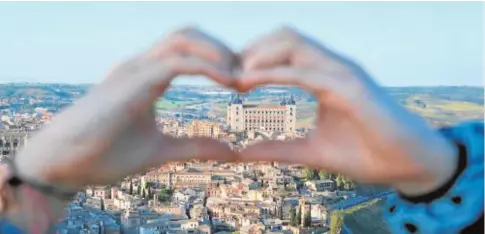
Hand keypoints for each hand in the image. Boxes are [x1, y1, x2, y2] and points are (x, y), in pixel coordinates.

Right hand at [13, 27, 237, 190]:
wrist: (64, 165)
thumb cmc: (104, 154)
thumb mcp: (161, 151)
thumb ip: (194, 147)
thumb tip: (229, 151)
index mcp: (149, 77)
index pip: (189, 50)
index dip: (219, 58)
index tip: (242, 81)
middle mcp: (143, 66)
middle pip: (189, 33)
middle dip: (222, 47)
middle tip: (246, 74)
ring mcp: (136, 69)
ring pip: (184, 38)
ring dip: (218, 51)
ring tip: (240, 77)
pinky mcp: (132, 81)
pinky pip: (176, 61)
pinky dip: (207, 67)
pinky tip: (228, 82)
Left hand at [236, 27, 457, 194]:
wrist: (407, 165)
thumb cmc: (366, 153)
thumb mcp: (311, 151)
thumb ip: (278, 148)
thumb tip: (242, 153)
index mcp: (323, 77)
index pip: (282, 52)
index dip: (251, 60)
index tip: (226, 79)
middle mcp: (332, 67)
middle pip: (283, 36)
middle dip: (250, 50)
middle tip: (225, 75)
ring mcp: (342, 72)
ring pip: (293, 42)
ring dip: (259, 55)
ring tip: (234, 77)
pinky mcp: (350, 86)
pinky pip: (306, 69)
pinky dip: (275, 72)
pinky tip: (250, 81)